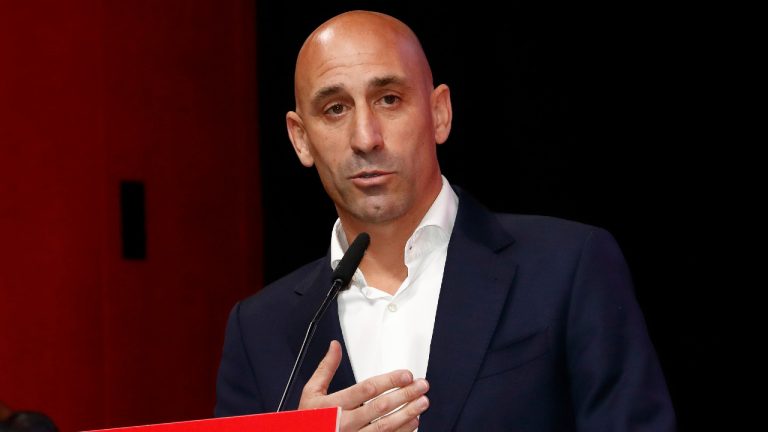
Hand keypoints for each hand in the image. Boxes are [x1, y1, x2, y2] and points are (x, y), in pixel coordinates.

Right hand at [299, 340, 429, 430]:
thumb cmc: (307, 420)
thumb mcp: (311, 392)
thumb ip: (325, 369)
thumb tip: (334, 347)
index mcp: (333, 405)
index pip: (366, 390)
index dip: (388, 381)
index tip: (405, 375)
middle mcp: (345, 423)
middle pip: (380, 407)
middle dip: (404, 395)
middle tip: (421, 386)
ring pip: (385, 427)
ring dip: (407, 414)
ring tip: (422, 402)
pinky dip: (402, 431)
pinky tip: (413, 422)